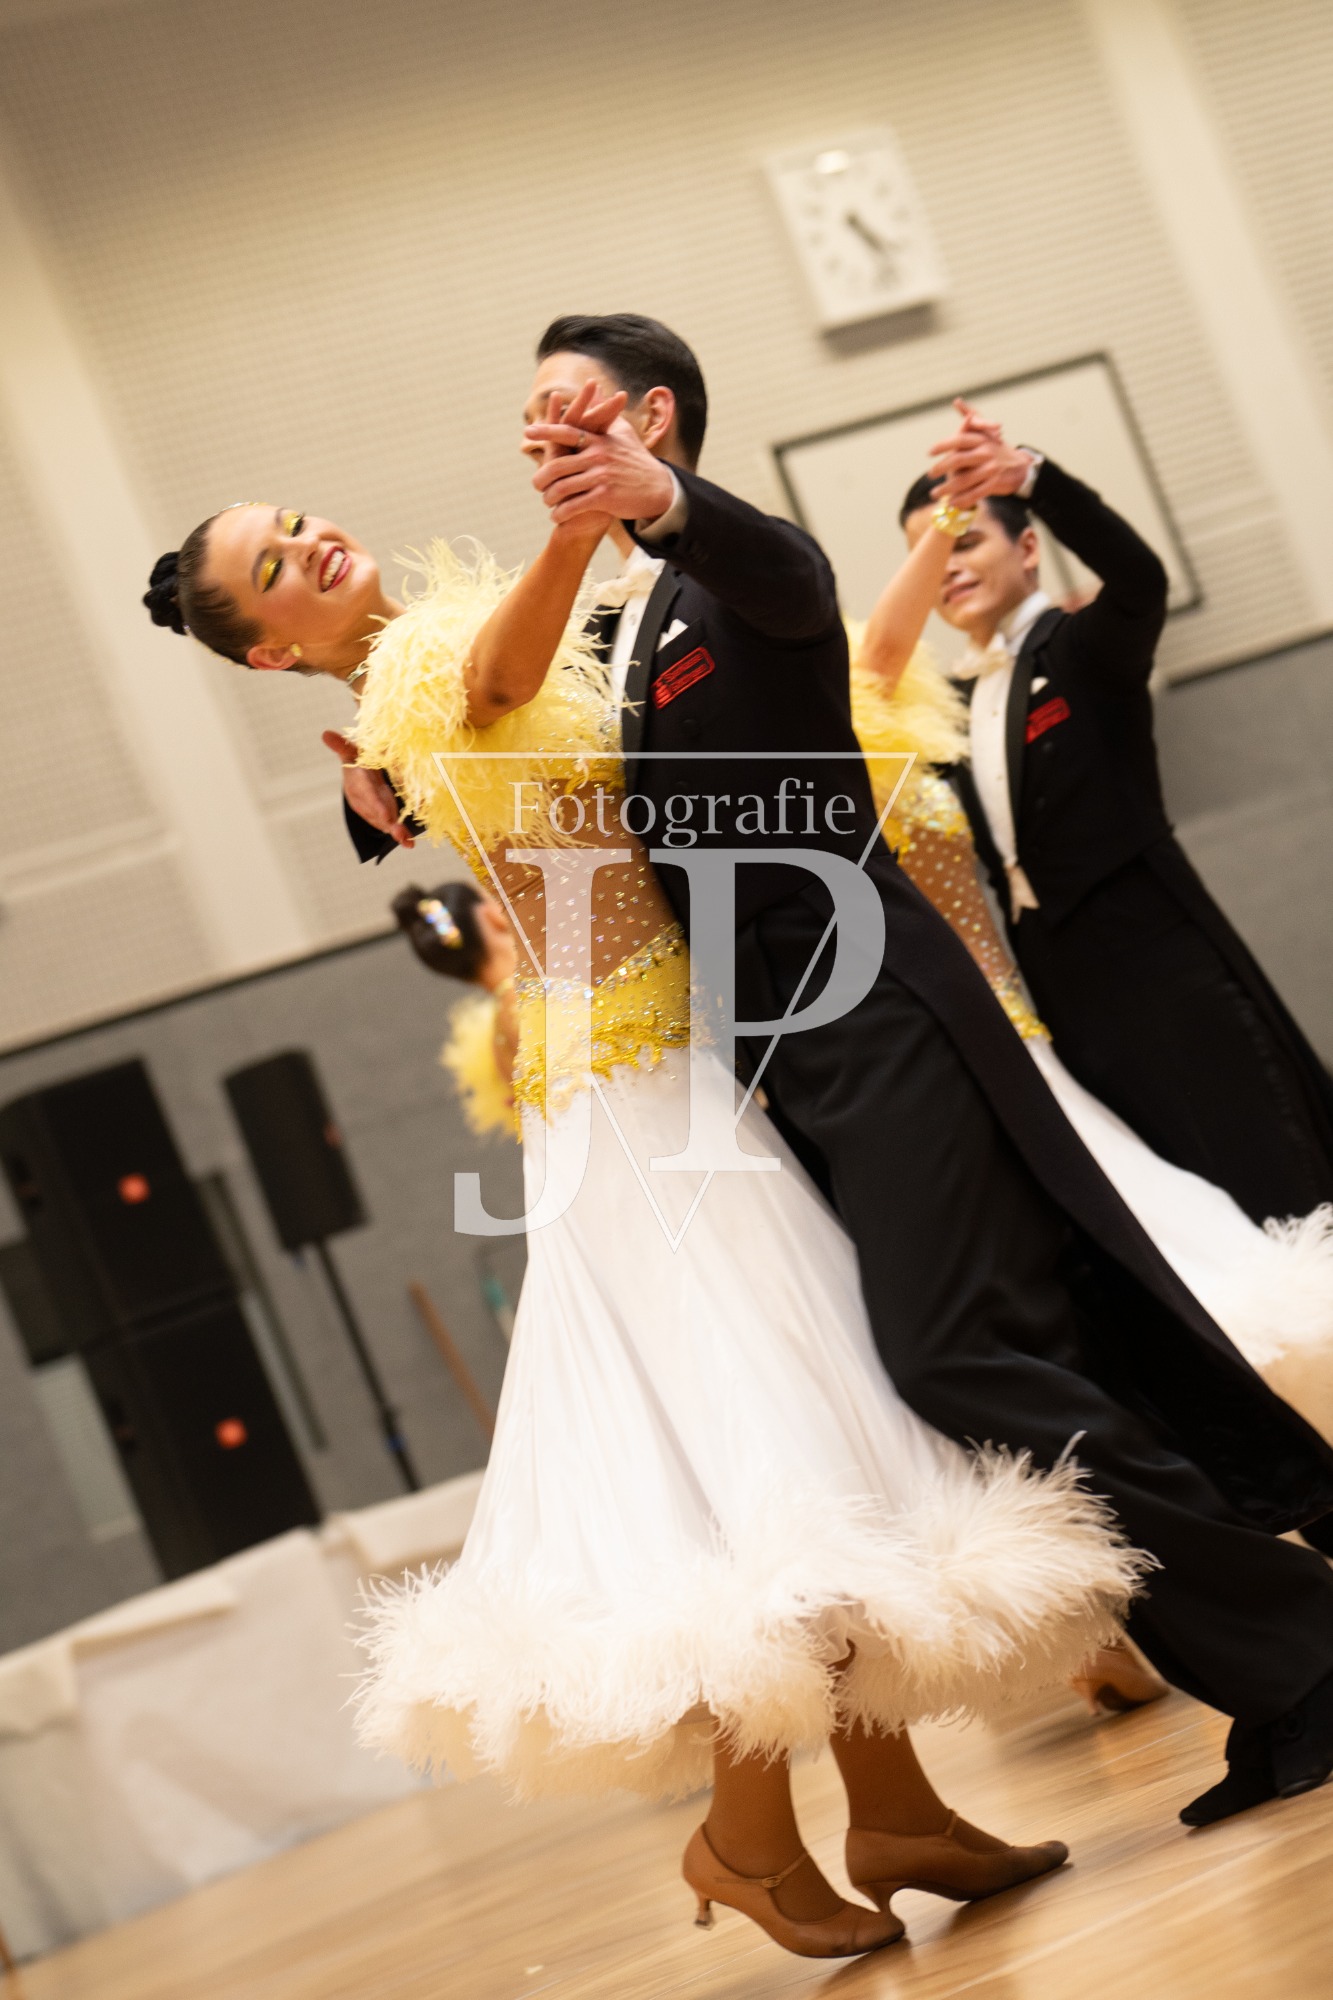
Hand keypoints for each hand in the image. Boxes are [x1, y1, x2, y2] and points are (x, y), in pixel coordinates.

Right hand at [322, 729, 414, 847]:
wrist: (357, 773)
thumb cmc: (356, 759)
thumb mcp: (350, 751)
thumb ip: (341, 745)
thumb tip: (325, 734)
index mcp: (357, 782)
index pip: (366, 794)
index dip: (375, 805)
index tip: (386, 817)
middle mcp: (363, 799)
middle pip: (376, 812)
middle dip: (388, 823)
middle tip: (399, 834)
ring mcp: (371, 808)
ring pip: (384, 821)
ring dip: (395, 832)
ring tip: (407, 841)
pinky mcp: (380, 814)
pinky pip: (390, 824)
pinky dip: (399, 834)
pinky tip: (409, 843)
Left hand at [526, 379, 674, 528]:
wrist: (659, 489)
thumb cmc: (637, 460)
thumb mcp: (623, 433)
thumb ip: (606, 412)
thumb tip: (598, 389)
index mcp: (599, 440)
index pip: (567, 431)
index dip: (546, 431)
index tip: (527, 432)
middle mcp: (598, 456)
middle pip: (558, 465)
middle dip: (542, 477)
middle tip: (536, 483)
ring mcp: (601, 476)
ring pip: (563, 487)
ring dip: (549, 498)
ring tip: (547, 501)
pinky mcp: (605, 497)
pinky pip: (574, 505)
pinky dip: (561, 513)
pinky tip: (556, 516)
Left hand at [928, 396, 1033, 506]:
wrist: (1020, 467)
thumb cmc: (997, 448)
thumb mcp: (985, 431)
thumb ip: (970, 418)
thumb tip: (957, 401)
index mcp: (981, 438)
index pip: (959, 439)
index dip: (943, 445)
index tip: (929, 452)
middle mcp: (986, 452)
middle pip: (958, 460)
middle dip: (941, 468)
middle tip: (929, 474)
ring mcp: (991, 468)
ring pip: (964, 480)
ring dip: (947, 489)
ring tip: (935, 494)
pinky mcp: (995, 483)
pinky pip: (975, 493)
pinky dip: (962, 499)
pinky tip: (951, 502)